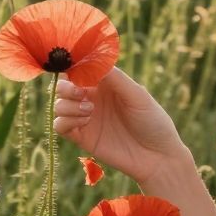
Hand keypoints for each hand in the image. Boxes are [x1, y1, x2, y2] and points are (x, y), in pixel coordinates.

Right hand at [51, 66, 185, 180]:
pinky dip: (66, 121)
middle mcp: (92, 98)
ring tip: (90, 110)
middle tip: (81, 93)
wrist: (157, 156)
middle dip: (66, 87)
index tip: (76, 70)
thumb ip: (114, 77)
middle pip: (63, 86)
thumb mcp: (137, 95)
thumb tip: (91, 59)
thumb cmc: (153, 121)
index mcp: (106, 83)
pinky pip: (59, 125)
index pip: (79, 69)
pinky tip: (84, 122)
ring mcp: (85, 118)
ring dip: (68, 105)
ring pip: (59, 105)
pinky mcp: (81, 137)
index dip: (73, 67)